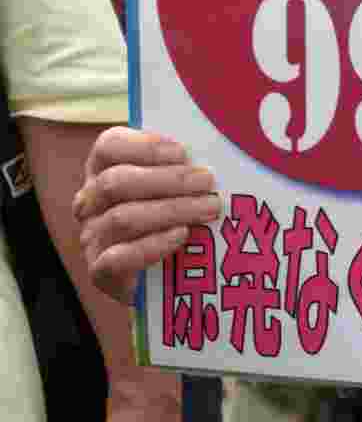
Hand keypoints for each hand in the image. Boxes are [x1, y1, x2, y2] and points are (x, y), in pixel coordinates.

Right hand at [76, 127, 221, 303]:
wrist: (165, 275)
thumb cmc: (172, 217)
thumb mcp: (174, 186)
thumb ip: (182, 167)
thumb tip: (211, 150)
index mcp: (103, 170)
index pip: (108, 146)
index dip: (144, 146)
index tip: (182, 152)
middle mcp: (90, 202)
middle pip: (116, 182)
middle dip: (168, 179)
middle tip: (207, 181)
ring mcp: (92, 238)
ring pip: (122, 218)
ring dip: (171, 210)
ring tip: (209, 208)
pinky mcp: (100, 273)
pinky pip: (119, 258)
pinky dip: (153, 244)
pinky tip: (181, 234)